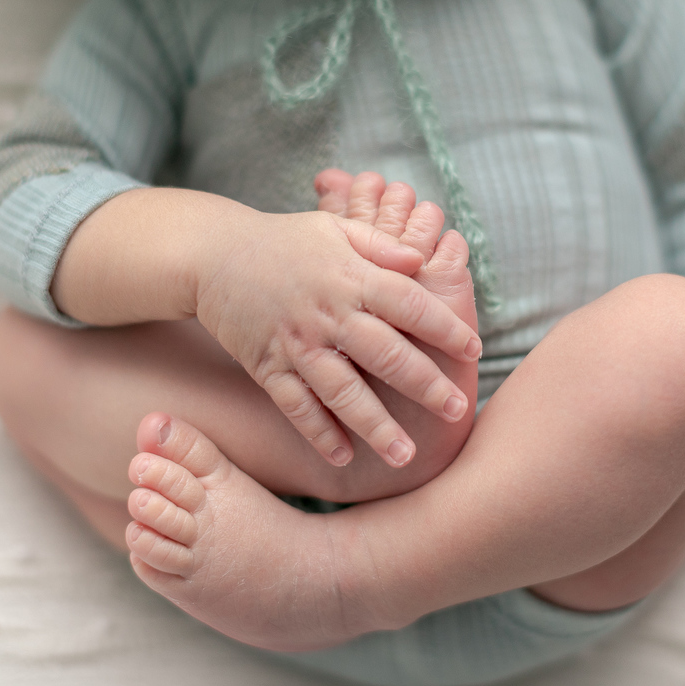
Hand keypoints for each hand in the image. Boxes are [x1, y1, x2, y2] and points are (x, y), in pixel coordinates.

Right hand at [194, 208, 481, 468]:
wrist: (211, 254)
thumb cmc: (284, 240)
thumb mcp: (334, 228)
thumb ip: (380, 244)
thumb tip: (423, 258)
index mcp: (350, 276)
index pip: (408, 303)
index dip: (444, 327)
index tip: (474, 350)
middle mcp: (327, 313)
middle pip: (385, 354)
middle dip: (425, 385)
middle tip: (456, 411)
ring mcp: (296, 344)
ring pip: (343, 392)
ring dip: (376, 426)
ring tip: (405, 456)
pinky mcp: (267, 366)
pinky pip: (296, 406)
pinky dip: (319, 433)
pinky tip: (344, 457)